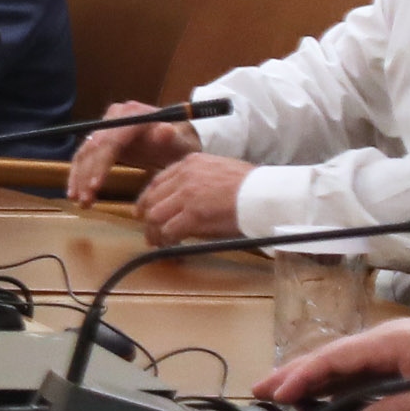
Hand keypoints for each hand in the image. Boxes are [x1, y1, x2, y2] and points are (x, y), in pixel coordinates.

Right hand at [66, 104, 197, 202]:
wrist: (178, 137)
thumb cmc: (181, 140)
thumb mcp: (181, 139)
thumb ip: (171, 136)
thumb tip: (165, 131)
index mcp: (133, 114)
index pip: (111, 140)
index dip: (101, 164)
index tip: (95, 187)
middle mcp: (115, 115)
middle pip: (94, 147)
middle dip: (86, 175)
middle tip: (84, 200)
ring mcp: (106, 125)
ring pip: (85, 152)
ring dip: (78, 178)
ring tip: (79, 201)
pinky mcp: (101, 137)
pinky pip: (84, 155)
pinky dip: (78, 174)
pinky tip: (74, 191)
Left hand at [131, 153, 255, 243]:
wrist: (265, 194)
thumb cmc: (252, 186)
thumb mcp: (221, 169)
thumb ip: (201, 178)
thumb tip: (189, 197)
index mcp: (191, 163)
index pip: (158, 181)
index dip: (148, 199)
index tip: (144, 210)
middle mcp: (184, 176)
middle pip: (152, 199)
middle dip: (147, 218)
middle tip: (150, 233)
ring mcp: (187, 195)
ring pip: (155, 216)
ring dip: (154, 233)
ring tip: (158, 243)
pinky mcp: (193, 215)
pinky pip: (169, 231)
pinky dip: (166, 241)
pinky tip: (170, 247)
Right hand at [252, 315, 409, 410]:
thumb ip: (402, 409)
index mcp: (389, 342)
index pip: (336, 358)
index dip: (304, 375)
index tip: (278, 392)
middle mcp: (383, 340)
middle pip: (330, 356)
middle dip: (294, 373)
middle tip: (261, 390)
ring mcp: (390, 347)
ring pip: (341, 362)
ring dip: (311, 377)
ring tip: (281, 393)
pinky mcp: (398, 356)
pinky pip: (357, 368)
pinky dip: (333, 380)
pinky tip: (322, 393)